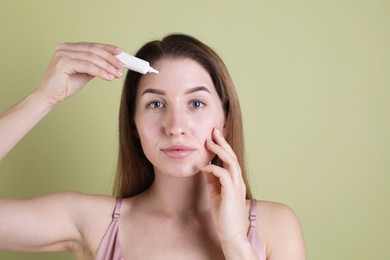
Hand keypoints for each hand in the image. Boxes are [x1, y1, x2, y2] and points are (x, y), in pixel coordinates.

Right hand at [35, 42, 122, 105]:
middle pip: (93, 50)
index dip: (107, 48)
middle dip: (110, 58)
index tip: (120, 53)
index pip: (92, 46)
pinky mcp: (63, 63)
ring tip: (117, 73)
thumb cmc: (64, 86)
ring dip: (107, 66)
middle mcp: (65, 48)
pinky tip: (108, 77)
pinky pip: (87, 66)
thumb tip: (111, 63)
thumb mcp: (84, 73)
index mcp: (69, 48)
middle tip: (122, 65)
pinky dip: (100, 72)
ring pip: (92, 58)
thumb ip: (95, 66)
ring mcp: (63, 54)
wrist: (49, 97)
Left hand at [200, 128, 247, 243]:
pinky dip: (213, 168)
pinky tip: (204, 167)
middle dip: (222, 142)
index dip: (223, 146)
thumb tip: (205, 166)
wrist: (231, 233)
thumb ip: (212, 179)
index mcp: (236, 181)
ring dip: (219, 151)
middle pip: (232, 156)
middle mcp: (238, 181)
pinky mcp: (231, 193)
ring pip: (231, 162)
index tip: (214, 135)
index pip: (231, 159)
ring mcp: (236, 187)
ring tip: (209, 143)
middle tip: (213, 131)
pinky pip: (223, 175)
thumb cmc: (223, 215)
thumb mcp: (215, 193)